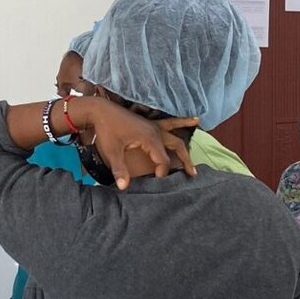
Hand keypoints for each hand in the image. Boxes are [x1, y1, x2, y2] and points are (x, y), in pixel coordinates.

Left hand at [72, 97, 197, 189]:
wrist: (100, 111)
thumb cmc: (106, 130)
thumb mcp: (112, 152)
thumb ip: (119, 169)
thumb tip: (123, 187)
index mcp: (150, 139)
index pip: (163, 161)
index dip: (162, 173)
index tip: (156, 181)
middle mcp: (156, 131)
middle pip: (177, 147)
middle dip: (185, 161)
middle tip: (193, 174)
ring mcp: (154, 125)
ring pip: (176, 136)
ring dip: (186, 142)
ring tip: (199, 145)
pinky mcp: (150, 123)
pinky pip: (170, 123)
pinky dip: (182, 122)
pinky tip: (194, 119)